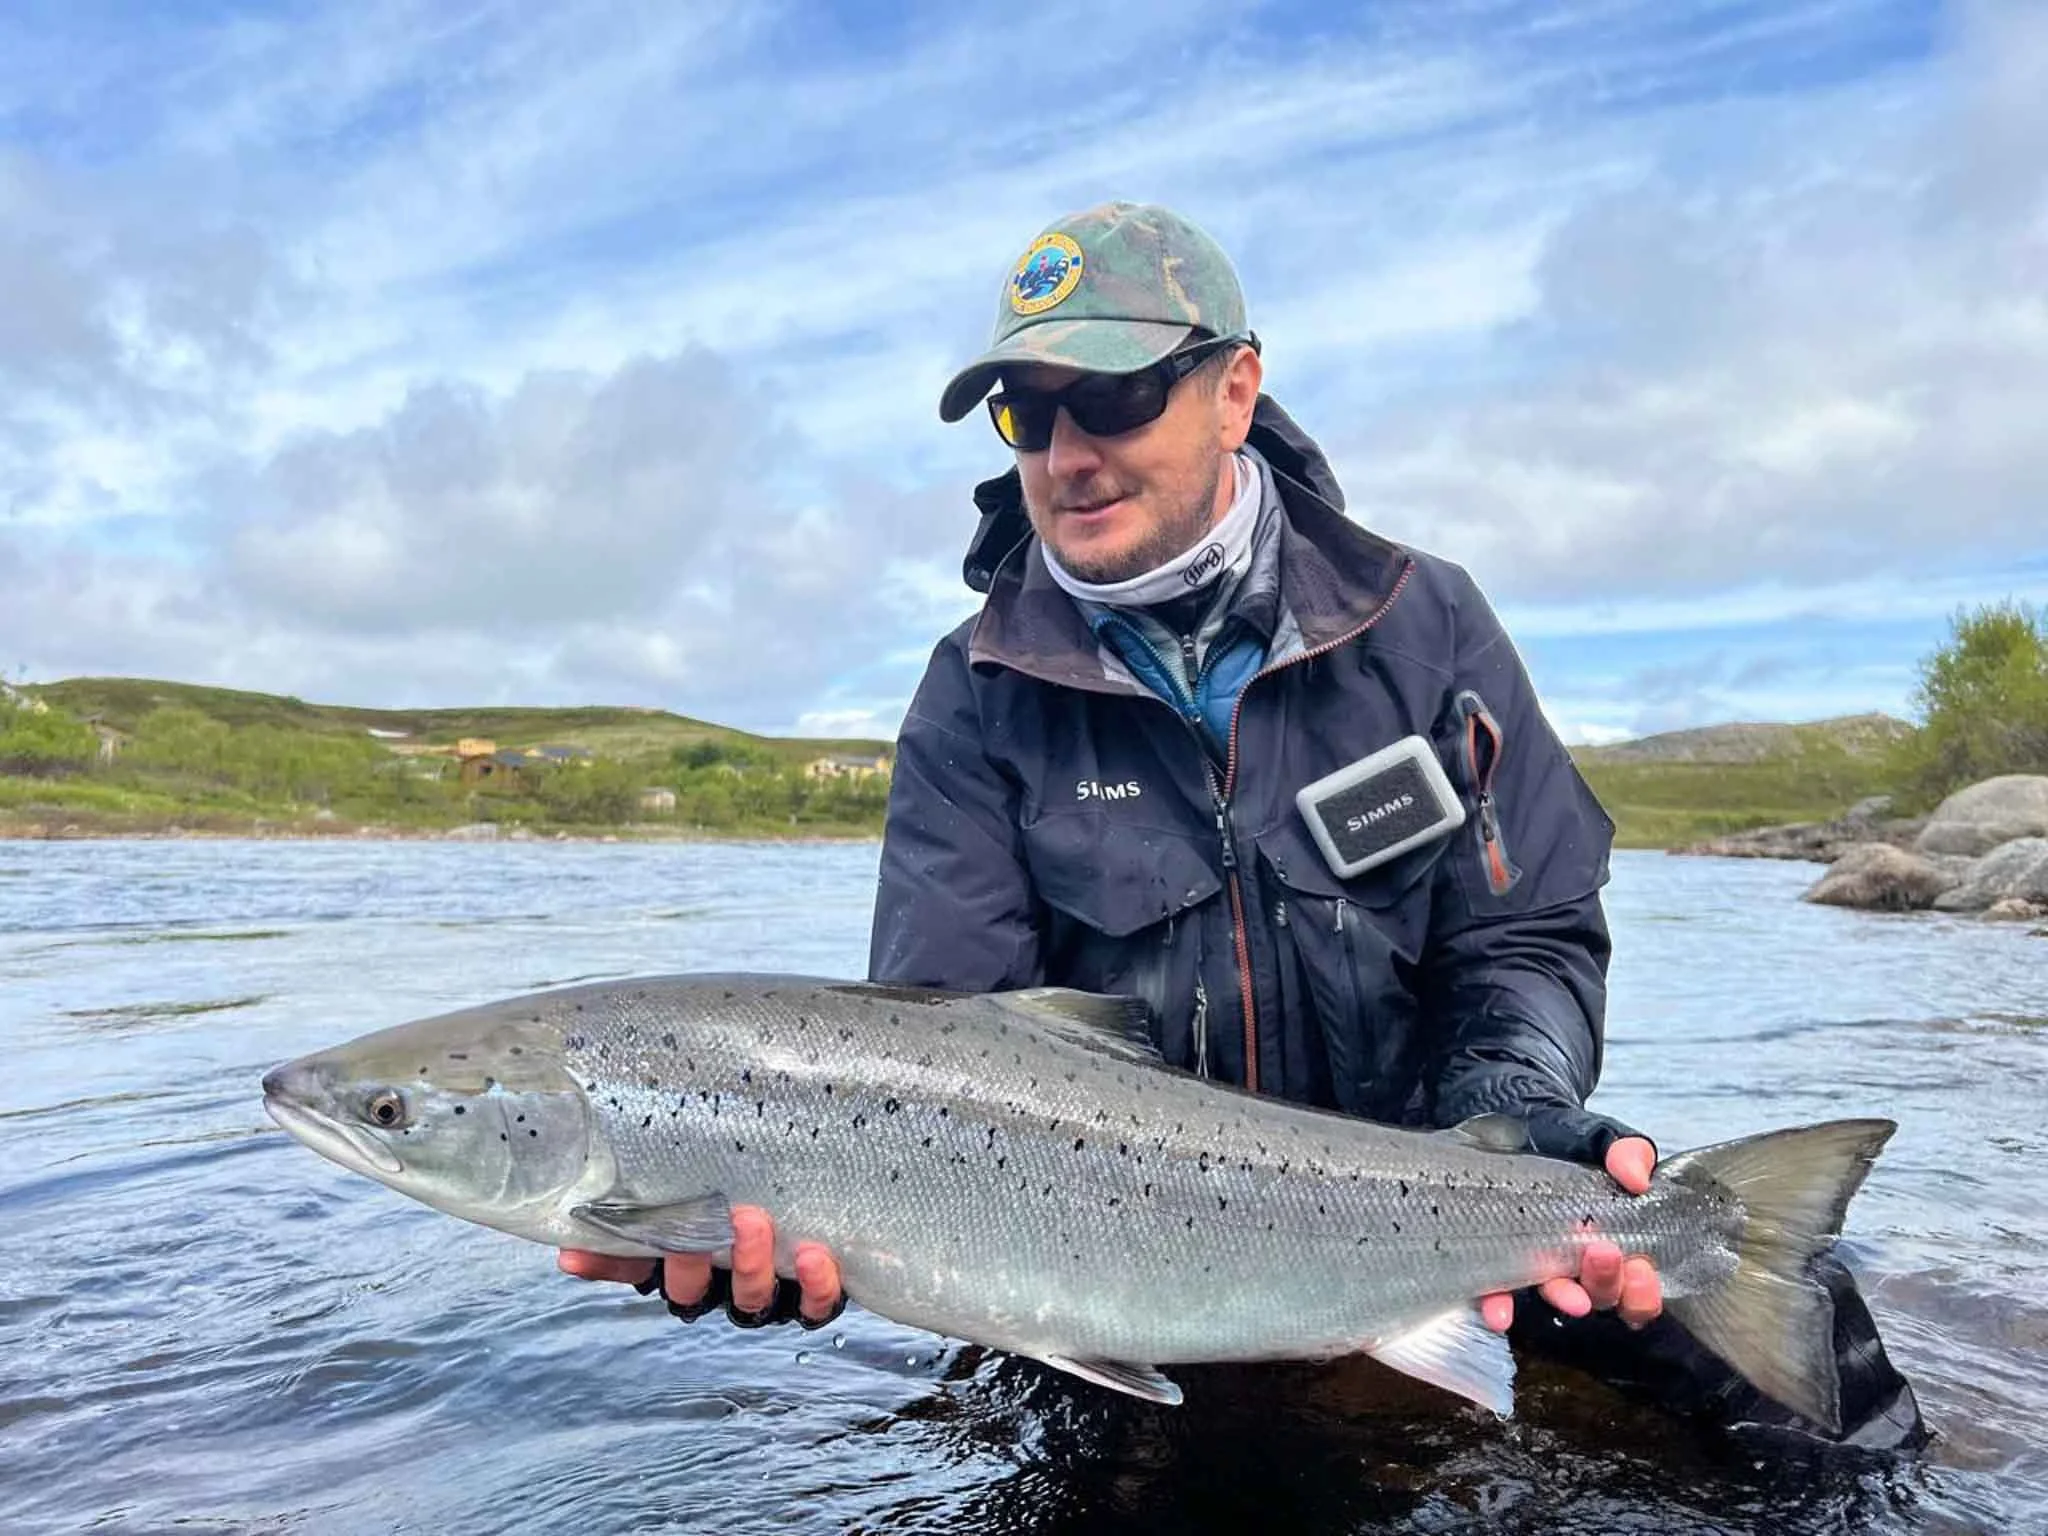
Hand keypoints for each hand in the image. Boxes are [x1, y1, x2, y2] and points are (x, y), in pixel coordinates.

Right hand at [558, 1204, 844, 1325]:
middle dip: (689, 1262)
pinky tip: (813, 1255)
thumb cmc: (751, 1186)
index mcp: (686, 1262)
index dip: (609, 1267)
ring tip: (755, 1220)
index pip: (636, 1270)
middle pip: (693, 1292)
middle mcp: (721, 1285)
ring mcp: (769, 1293)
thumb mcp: (697, 1187)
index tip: (579, 1253)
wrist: (836, 1190)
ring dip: (749, 1266)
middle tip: (690, 1220)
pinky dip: (815, 1285)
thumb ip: (644, 1208)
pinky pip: (816, 1303)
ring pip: (752, 1299)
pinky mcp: (816, 1294)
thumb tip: (567, 1243)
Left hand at [1479, 1135, 1662, 1333]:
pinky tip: (1500, 1312)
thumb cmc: (1566, 1141)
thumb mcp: (1601, 1140)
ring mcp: (1539, 1266)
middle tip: (1602, 1252)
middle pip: (1602, 1296)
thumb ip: (1627, 1153)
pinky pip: (1499, 1294)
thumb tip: (1637, 1178)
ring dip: (1562, 1298)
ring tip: (1566, 1291)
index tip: (1641, 1267)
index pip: (1637, 1287)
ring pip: (1555, 1298)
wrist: (1517, 1126)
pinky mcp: (1498, 1262)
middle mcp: (1579, 1264)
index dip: (1643, 1290)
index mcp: (1615, 1242)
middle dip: (1607, 1283)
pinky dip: (1500, 1305)